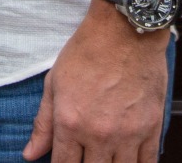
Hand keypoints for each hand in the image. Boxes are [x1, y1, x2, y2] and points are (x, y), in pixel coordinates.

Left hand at [23, 0, 168, 162]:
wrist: (123, 32)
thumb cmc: (86, 52)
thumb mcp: (55, 83)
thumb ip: (43, 123)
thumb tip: (30, 154)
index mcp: (70, 122)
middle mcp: (98, 135)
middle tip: (85, 157)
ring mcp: (128, 135)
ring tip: (104, 159)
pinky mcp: (151, 130)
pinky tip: (128, 161)